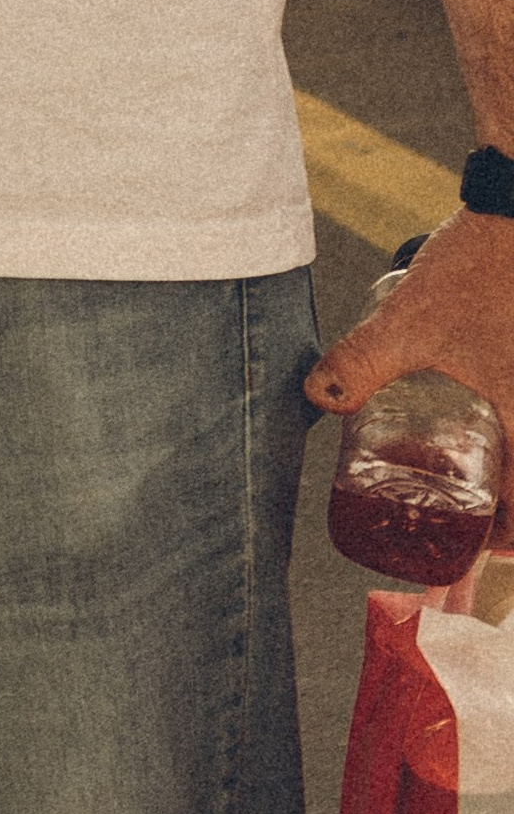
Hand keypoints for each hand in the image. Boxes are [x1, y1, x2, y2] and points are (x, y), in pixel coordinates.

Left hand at [307, 206, 513, 542]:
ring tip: (481, 478)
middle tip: (475, 518)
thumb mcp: (412, 323)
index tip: (485, 547)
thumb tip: (319, 398)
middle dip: (510, 509)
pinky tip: (488, 424)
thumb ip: (363, 362)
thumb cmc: (480, 266)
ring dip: (510, 472)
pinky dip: (512, 437)